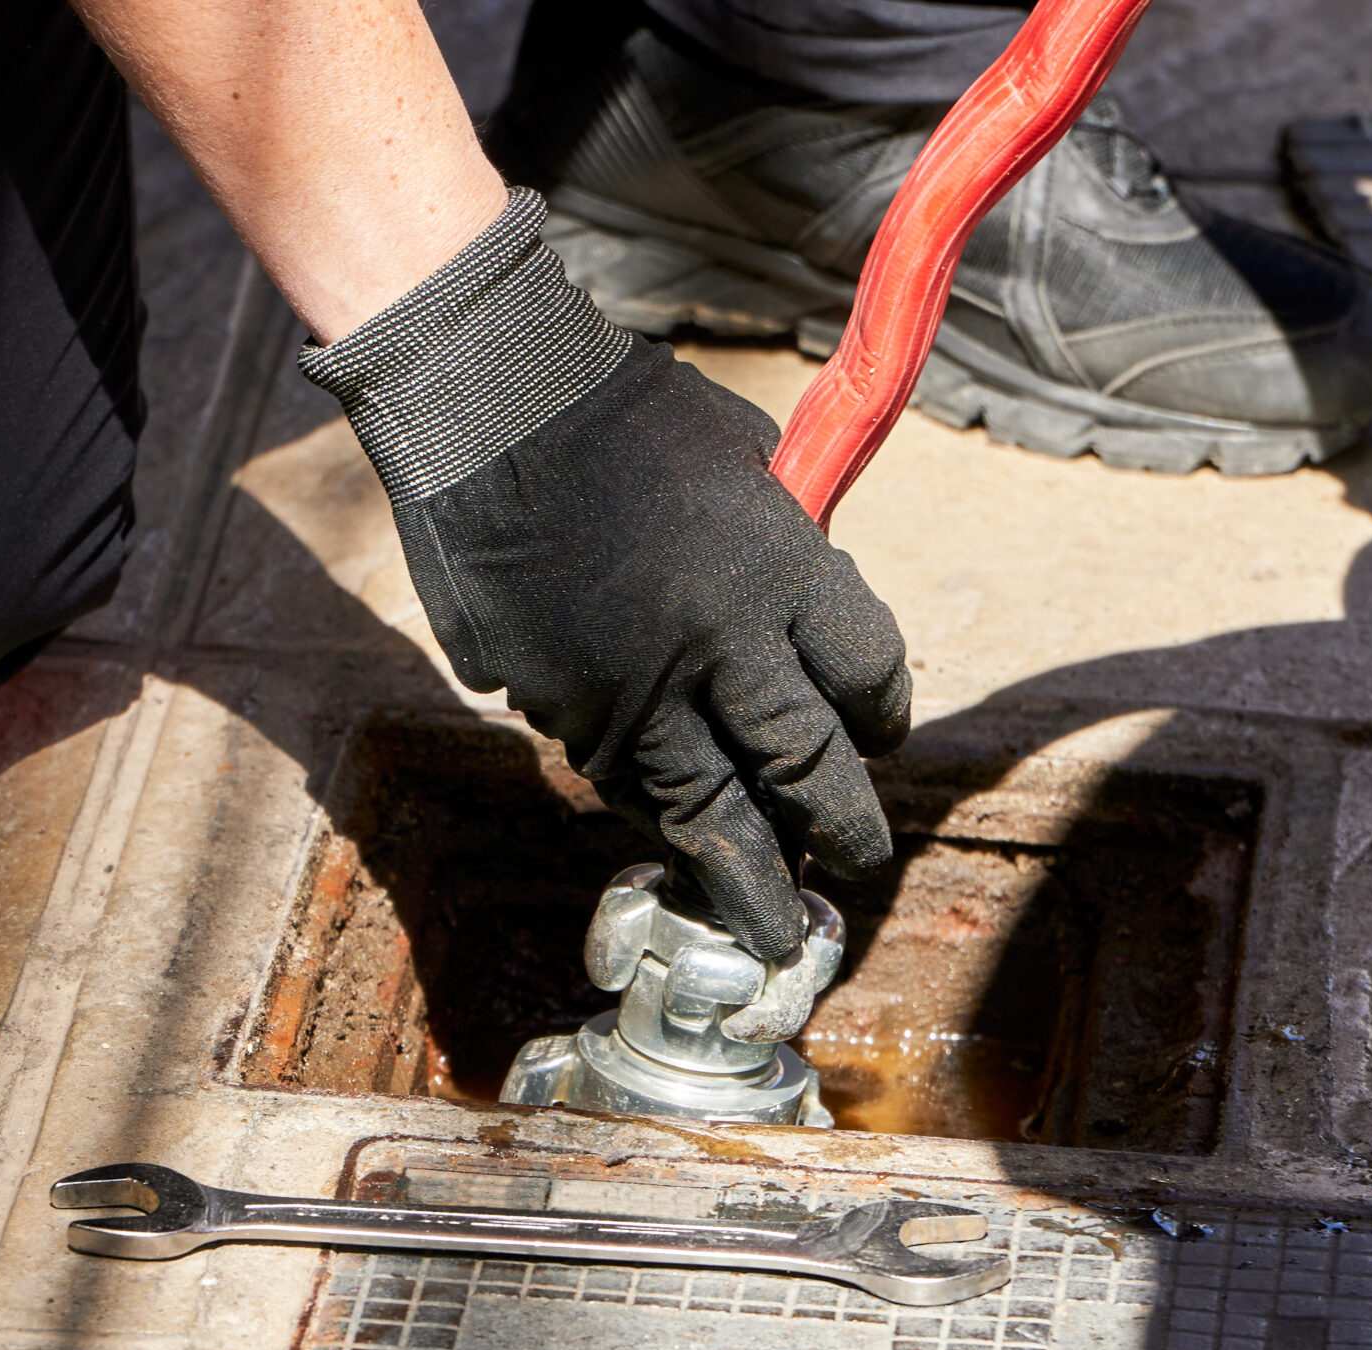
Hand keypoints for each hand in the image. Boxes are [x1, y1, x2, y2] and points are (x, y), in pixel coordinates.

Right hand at [304, 192, 910, 960]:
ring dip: (746, 873)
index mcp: (782, 568)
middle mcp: (718, 644)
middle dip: (843, 833)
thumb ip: (788, 551)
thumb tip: (806, 630)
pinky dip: (655, 814)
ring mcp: (631, 686)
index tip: (878, 741)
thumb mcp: (746, 462)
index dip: (883, 724)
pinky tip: (673, 831)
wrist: (488, 408)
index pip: (869, 684)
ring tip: (770, 921)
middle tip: (856, 867)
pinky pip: (620, 779)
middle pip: (807, 772)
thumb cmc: (624, 414)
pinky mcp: (556, 706)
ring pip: (708, 809)